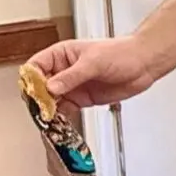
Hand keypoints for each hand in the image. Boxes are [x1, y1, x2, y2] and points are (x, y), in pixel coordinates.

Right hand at [28, 37, 160, 108]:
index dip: (31, 79)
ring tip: (48, 118)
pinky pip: (66, 110)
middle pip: (40, 86)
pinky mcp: (82, 99)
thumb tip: (51, 87)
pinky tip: (59, 122)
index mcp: (61, 55)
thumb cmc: (121, 53)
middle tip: (40, 109)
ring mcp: (72, 86)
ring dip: (48, 110)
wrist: (144, 64)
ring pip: (51, 100)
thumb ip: (72, 76)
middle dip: (38, 98)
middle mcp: (63, 71)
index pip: (36, 66)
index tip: (34, 91)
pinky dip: (61, 117)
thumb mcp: (94, 62)